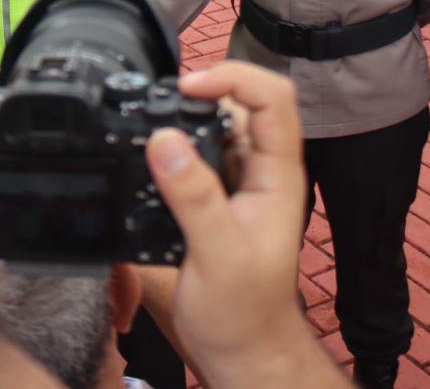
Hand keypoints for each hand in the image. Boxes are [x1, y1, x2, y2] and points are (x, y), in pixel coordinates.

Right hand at [146, 62, 342, 386]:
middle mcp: (261, 171)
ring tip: (151, 121)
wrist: (240, 350)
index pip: (273, 100)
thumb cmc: (243, 313)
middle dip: (204, 89)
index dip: (234, 79)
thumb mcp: (218, 255)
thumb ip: (194, 198)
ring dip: (185, 117)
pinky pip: (197, 152)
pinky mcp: (214, 195)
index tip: (188, 87)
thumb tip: (165, 141)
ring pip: (217, 125)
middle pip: (243, 102)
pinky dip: (173, 144)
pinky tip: (151, 153)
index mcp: (279, 177)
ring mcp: (239, 182)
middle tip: (162, 100)